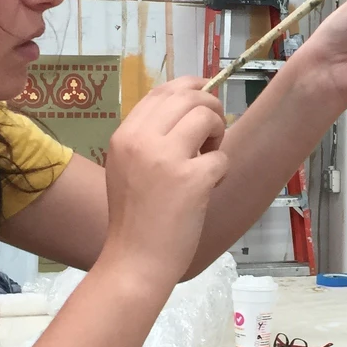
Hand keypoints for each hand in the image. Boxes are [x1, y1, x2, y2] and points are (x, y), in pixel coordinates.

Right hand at [99, 77, 227, 290]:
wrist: (135, 260)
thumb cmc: (135, 219)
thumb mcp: (128, 167)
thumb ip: (150, 138)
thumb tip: (190, 108)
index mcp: (124, 135)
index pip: (161, 91)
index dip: (190, 86)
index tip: (207, 91)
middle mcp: (141, 140)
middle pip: (189, 97)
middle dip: (211, 108)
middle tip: (214, 134)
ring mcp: (165, 159)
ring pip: (207, 117)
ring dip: (218, 134)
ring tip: (209, 159)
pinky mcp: (190, 180)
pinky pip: (221, 158)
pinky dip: (221, 171)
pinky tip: (207, 188)